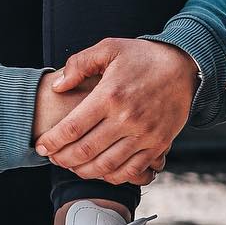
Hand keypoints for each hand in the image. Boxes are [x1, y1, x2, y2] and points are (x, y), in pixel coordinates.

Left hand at [33, 37, 197, 186]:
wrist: (184, 66)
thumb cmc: (142, 56)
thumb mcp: (109, 48)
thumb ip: (79, 64)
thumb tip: (58, 86)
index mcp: (110, 95)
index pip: (73, 127)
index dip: (53, 141)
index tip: (41, 146)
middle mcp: (127, 118)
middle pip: (86, 151)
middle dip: (63, 159)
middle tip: (52, 158)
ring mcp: (145, 134)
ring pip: (107, 165)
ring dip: (84, 171)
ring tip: (71, 166)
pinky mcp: (159, 144)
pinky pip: (132, 170)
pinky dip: (112, 176)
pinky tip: (100, 171)